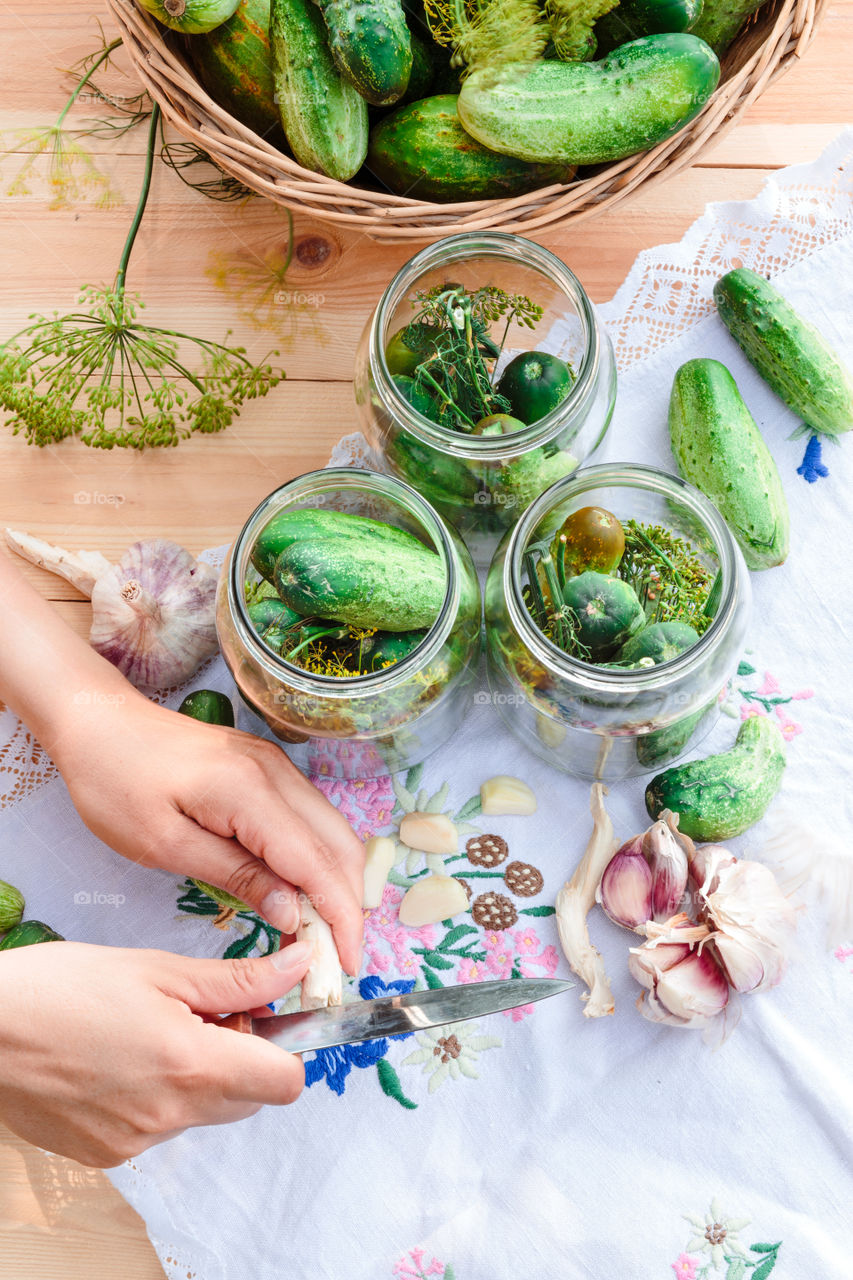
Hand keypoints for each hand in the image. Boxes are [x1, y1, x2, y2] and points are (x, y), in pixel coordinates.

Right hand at [0, 939, 312, 1166]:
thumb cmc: (63, 987)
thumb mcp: (158, 969)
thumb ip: (237, 979)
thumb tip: (297, 968)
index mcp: (192, 1064)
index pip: (285, 1083)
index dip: (286, 1047)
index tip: (265, 1016)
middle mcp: (170, 1115)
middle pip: (249, 1100)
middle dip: (244, 1058)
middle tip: (206, 1013)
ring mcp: (137, 1141)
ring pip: (203, 1112)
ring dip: (197, 1076)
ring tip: (152, 1031)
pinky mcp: (107, 1154)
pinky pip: (159, 1126)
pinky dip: (157, 1096)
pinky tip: (122, 1058)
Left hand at [54, 693, 363, 974]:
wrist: (101, 721)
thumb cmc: (116, 783)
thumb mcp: (164, 844)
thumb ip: (235, 876)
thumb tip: (293, 913)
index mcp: (249, 791)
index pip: (317, 863)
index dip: (340, 917)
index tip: (347, 964)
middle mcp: (277, 773)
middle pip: (340, 846)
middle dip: (348, 906)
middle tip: (335, 961)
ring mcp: (277, 766)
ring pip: (332, 831)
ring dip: (335, 884)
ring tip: (318, 935)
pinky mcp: (268, 768)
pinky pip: (311, 819)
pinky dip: (318, 860)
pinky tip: (300, 893)